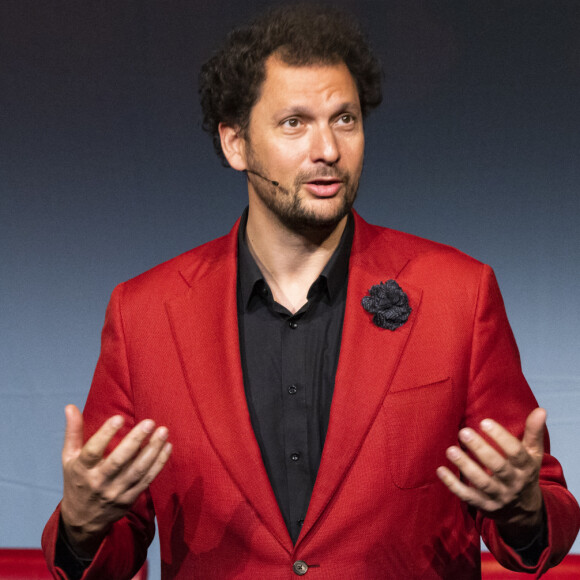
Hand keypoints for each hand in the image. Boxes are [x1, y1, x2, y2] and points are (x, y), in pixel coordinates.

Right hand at [60, 405, 171, 556]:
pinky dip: (159, 464)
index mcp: (82, 469)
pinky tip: (167, 447)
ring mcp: (116, 492)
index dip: (105, 435)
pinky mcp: (130, 498)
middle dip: (135, 441)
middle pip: (119, 461)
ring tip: (163, 432)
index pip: (93, 451)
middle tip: (150, 422)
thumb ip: (73, 432)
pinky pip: (147, 480)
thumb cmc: (77, 481)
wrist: (82, 521)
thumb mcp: (69, 458)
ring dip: (153, 451)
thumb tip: (70, 406)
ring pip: (137, 470)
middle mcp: (99, 482)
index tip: (118, 418)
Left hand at [436, 408, 545, 546]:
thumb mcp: (532, 455)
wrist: (525, 512)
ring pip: (482, 483)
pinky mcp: (484, 506)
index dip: (501, 437)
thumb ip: (533, 432)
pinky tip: (440, 470)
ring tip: (450, 450)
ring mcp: (499, 497)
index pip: (516, 453)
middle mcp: (514, 483)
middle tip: (464, 432)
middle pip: (498, 467)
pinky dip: (453, 485)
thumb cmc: (524, 473)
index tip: (484, 422)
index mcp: (526, 468)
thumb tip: (541, 410)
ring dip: (466, 467)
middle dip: (481, 450)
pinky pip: (468, 497)